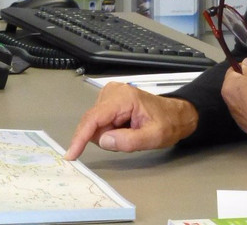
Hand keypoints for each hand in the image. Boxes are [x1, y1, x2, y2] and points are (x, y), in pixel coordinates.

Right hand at [65, 82, 198, 160]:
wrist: (175, 114)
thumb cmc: (167, 123)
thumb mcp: (153, 137)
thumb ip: (128, 141)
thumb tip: (102, 141)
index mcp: (123, 98)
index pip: (94, 118)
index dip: (80, 137)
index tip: (71, 154)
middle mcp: (112, 91)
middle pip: (93, 122)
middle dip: (106, 136)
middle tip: (129, 137)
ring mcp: (109, 94)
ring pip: (95, 124)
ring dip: (108, 134)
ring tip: (129, 131)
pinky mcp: (108, 100)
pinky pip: (99, 122)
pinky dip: (109, 130)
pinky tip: (124, 127)